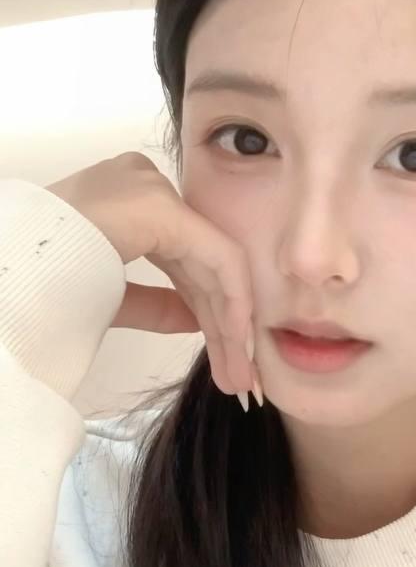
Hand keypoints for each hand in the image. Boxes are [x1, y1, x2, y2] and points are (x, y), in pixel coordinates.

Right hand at [47, 151, 258, 399]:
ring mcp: (151, 190)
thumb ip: (155, 302)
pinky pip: (217, 255)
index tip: (225, 362)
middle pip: (200, 266)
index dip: (210, 314)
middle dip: (223, 327)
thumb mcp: (107, 297)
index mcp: (125, 204)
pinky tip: (235, 342)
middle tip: (240, 379)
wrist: (4, 282)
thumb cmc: (37, 288)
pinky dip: (232, 301)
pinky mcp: (159, 207)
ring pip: (213, 263)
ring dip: (230, 325)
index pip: (184, 260)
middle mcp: (143, 187)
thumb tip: (196, 318)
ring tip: (241, 377)